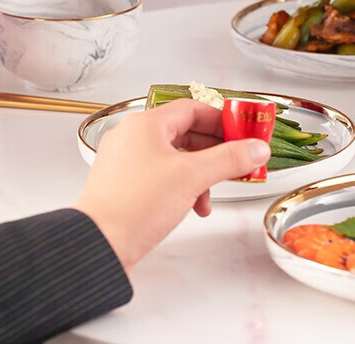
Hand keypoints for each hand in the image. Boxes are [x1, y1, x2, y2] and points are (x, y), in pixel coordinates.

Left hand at [73, 100, 269, 270]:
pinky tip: (192, 207)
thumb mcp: (192, 177)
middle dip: (214, 151)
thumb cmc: (134, 206)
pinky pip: (161, 176)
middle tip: (237, 160)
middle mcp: (133, 137)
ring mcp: (126, 161)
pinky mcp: (124, 185)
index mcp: (146, 124)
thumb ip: (229, 159)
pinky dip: (182, 187)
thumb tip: (255, 148)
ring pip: (175, 157)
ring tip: (212, 195)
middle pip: (185, 132)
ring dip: (199, 174)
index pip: (192, 108)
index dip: (221, 119)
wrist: (99, 245)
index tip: (242, 132)